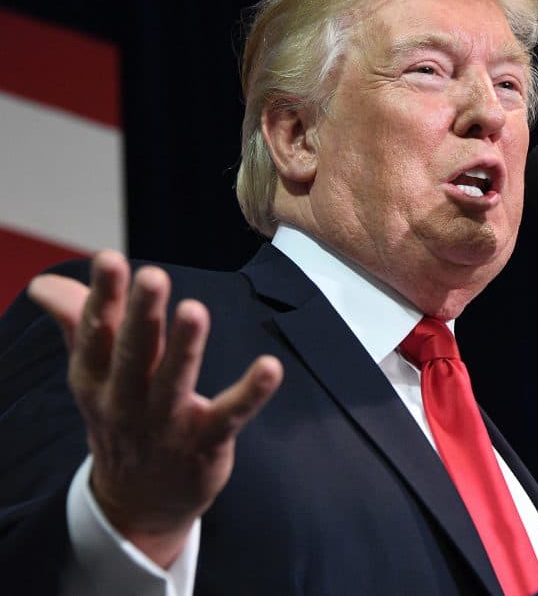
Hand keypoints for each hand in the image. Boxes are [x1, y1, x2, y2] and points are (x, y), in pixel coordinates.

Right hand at [28, 250, 282, 566]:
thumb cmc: (122, 419)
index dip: (103, 297)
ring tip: (195, 310)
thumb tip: (44, 283)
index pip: (96, 333)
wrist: (139, 502)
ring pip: (174, 382)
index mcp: (96, 380)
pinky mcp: (205, 443)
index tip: (109, 258)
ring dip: (185, 347)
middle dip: (142, 315)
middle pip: (134, 354)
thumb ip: (78, 323)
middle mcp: (126, 402)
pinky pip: (230, 415)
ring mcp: (166, 425)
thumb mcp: (95, 376)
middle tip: (153, 276)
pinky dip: (250, 393)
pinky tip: (270, 367)